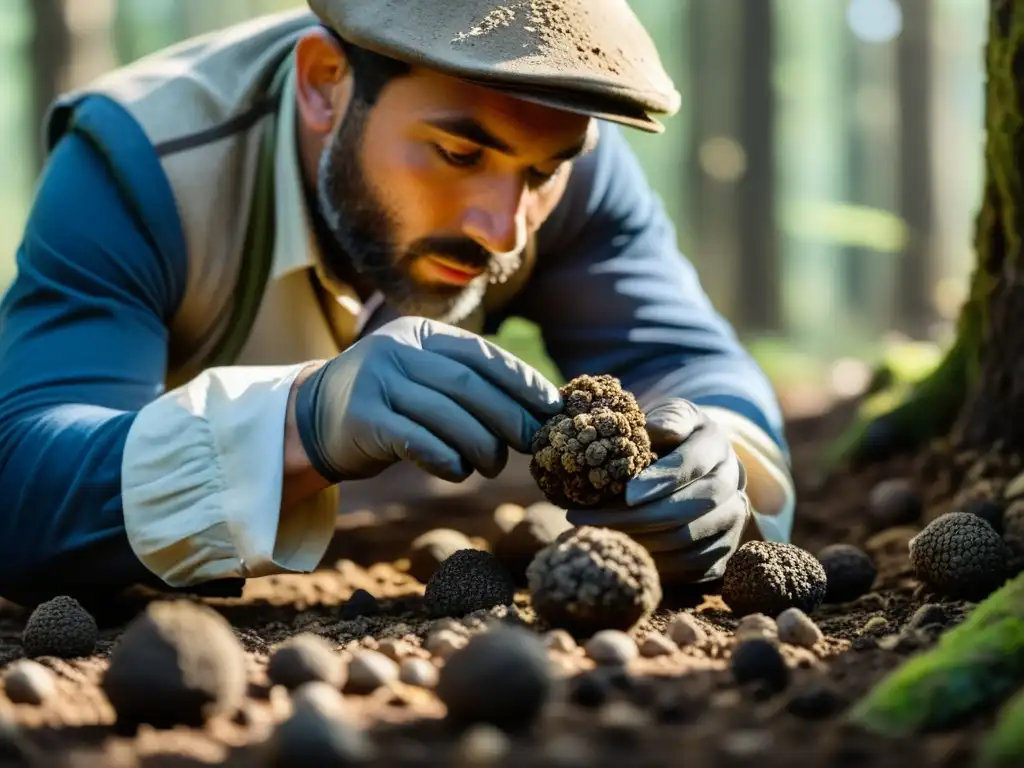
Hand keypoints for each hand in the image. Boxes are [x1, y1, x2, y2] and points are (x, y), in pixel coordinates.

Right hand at [293, 316, 562, 483]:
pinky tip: (458, 471)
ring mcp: (375, 381)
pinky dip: (445, 459)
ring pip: (447, 416)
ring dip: (481, 447)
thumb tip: (538, 411)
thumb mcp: (424, 379)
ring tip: (492, 465)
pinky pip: (416, 441)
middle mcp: (396, 349)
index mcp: (421, 334)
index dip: (523, 383)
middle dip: (510, 418)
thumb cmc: (389, 403)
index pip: (483, 355)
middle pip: (470, 386)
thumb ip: (468, 386)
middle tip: (533, 444)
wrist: (312, 419)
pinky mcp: (361, 419)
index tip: (551, 409)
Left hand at [566, 398, 749, 583]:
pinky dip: (654, 563)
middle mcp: (732, 482)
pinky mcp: (724, 549)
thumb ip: (661, 420)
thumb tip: (649, 430)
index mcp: (715, 443)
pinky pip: (692, 566)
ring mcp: (732, 518)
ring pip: (689, 541)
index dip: (661, 480)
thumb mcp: (662, 416)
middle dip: (639, 517)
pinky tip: (622, 551)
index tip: (627, 494)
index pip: (693, 464)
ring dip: (639, 541)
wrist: (685, 461)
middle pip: (693, 507)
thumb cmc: (663, 437)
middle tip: (592, 519)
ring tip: (597, 534)